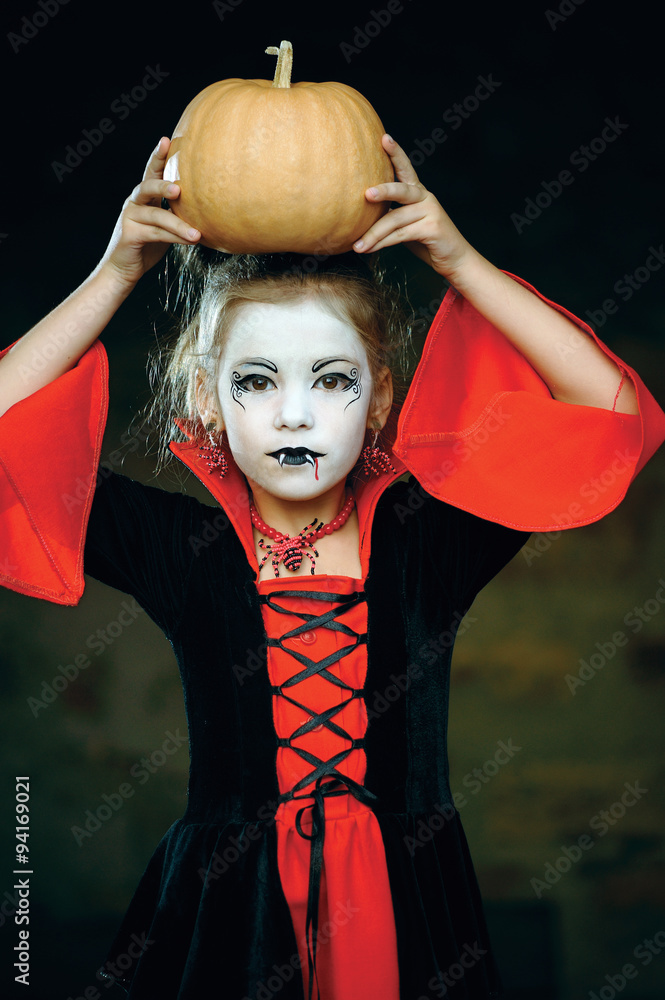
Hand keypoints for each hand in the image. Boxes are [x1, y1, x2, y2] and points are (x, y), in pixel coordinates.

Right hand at [99, 137, 200, 288]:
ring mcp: (130, 217)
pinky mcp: (130, 235)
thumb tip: (209, 209)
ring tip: (197, 233)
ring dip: (178, 224)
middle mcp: (135, 202)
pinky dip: (174, 237)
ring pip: (156, 215)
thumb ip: (177, 214)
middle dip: (162, 185)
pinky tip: (190, 241)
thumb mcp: (164, 227)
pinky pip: (155, 234)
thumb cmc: (148, 246)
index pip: (152, 172)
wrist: (124, 269)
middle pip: (147, 186)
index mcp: (144, 196)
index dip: (158, 156)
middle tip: (178, 189)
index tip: (168, 140)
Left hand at [353, 135, 472, 278]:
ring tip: (356, 245)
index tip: (384, 137)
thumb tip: (359, 215)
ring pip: (396, 219)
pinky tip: (369, 249)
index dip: (396, 152)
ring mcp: (431, 211)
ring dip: (374, 234)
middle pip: (401, 190)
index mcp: (417, 192)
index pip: (405, 168)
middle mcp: (425, 197)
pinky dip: (383, 243)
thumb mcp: (406, 224)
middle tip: (366, 194)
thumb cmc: (425, 241)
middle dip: (384, 191)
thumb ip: (390, 215)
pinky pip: (401, 234)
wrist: (455, 259)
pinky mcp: (432, 228)